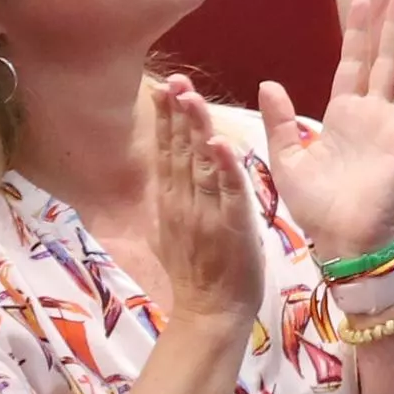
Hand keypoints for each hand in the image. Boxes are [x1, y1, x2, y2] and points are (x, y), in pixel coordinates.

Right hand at [145, 70, 267, 369]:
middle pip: (179, 150)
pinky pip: (228, 190)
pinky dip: (224, 165)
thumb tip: (165, 178)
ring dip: (195, 128)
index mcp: (172, 202)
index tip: (164, 89)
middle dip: (176, 114)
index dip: (166, 120)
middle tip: (173, 80)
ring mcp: (205, 212)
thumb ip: (172, 202)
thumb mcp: (173, 233)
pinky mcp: (230, 224)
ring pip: (200, 162)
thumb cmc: (198, 276)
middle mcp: (184, 202)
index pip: (168, 152)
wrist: (210, 313)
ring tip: (190, 96)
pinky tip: (218, 141)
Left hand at [257, 0, 393, 265]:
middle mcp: (372, 113)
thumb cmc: (315, 205)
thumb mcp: (286, 158)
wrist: (341, 238)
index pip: (353, 60)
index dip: (358, 29)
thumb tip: (269, 83)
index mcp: (343, 113)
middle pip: (385, 55)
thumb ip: (281, 120)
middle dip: (393, 21)